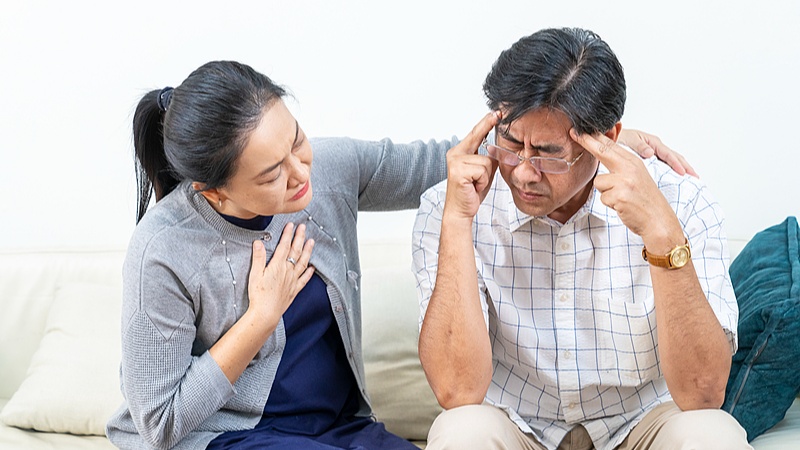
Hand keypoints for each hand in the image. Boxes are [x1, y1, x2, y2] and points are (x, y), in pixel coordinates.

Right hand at [247, 222, 314, 322]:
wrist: (266, 313)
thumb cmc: (258, 295)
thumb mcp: (255, 274)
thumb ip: (258, 257)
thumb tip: (259, 242)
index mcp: (277, 266)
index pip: (284, 246)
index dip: (288, 234)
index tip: (291, 225)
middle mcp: (288, 271)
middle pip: (296, 251)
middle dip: (300, 237)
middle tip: (303, 227)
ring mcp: (293, 280)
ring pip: (303, 262)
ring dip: (308, 251)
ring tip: (312, 241)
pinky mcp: (294, 290)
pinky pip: (304, 278)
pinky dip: (309, 271)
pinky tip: (313, 267)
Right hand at [443, 111, 500, 220]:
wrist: (460, 210)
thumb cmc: (471, 191)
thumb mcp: (484, 171)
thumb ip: (489, 158)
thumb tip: (500, 149)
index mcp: (459, 151)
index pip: (476, 133)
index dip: (487, 122)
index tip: (497, 112)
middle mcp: (455, 153)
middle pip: (482, 141)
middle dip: (488, 142)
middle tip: (496, 123)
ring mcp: (456, 161)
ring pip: (487, 161)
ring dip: (486, 176)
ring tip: (476, 184)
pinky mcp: (458, 171)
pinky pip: (483, 170)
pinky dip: (483, 181)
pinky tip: (474, 187)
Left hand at [570, 130, 683, 249]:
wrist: (658, 220)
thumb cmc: (645, 200)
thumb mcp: (636, 177)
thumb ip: (620, 165)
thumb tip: (602, 154)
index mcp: (634, 162)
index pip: (611, 146)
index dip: (594, 137)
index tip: (580, 130)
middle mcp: (630, 168)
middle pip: (602, 151)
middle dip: (586, 142)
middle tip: (573, 132)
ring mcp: (625, 181)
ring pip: (598, 182)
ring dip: (606, 193)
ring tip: (621, 198)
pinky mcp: (619, 195)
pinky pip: (603, 198)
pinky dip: (610, 204)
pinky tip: (623, 206)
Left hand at [618, 128, 698, 177]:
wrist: (612, 142)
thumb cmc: (620, 139)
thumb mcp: (628, 139)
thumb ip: (638, 146)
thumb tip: (650, 152)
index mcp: (652, 142)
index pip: (668, 154)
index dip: (676, 163)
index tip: (683, 172)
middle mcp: (656, 148)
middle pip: (675, 157)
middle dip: (686, 167)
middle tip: (695, 177)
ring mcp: (655, 154)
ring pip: (671, 161)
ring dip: (681, 169)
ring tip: (690, 178)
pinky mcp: (651, 161)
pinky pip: (664, 166)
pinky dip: (671, 171)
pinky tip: (675, 179)